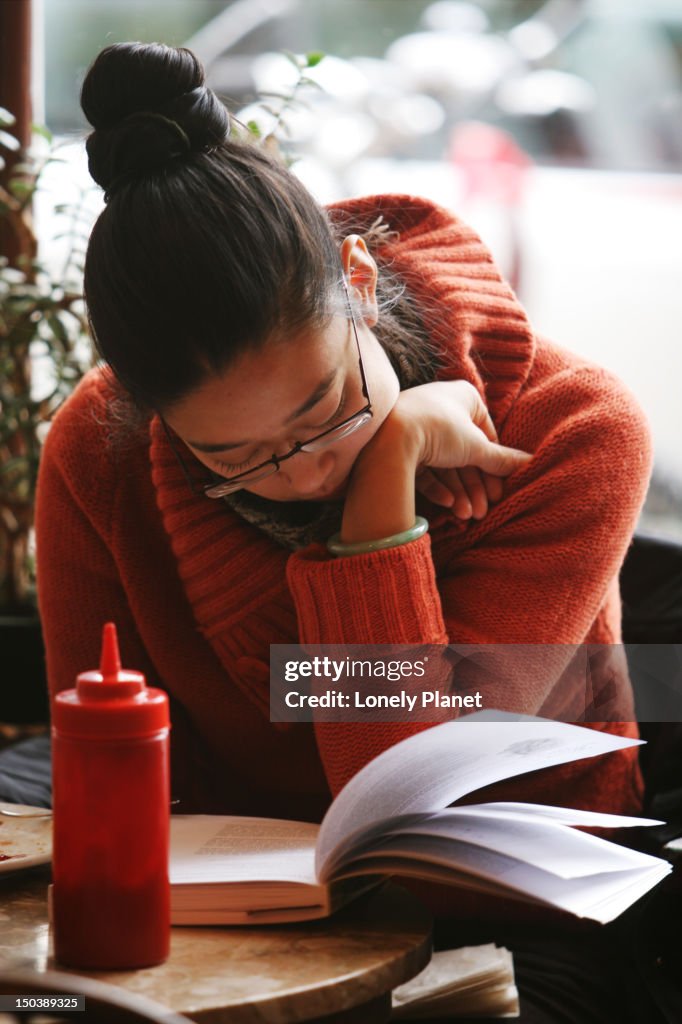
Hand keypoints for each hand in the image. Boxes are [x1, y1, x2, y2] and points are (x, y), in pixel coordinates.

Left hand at [392, 381, 530, 515]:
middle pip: (465, 455)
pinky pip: (425, 468)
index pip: (487, 436)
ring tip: (466, 516)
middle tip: (482, 513)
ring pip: (445, 465)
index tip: (498, 492)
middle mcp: (442, 408)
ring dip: (459, 493)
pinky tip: (448, 505)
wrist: (390, 436)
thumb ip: (502, 459)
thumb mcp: (477, 447)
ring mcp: (420, 427)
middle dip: (474, 487)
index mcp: (464, 398)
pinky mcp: (402, 446)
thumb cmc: (440, 430)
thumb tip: (530, 463)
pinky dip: (438, 487)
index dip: (494, 467)